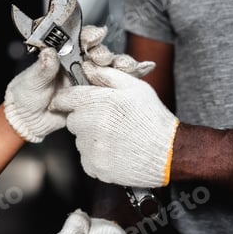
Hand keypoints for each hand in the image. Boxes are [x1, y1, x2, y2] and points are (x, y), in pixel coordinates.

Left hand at [4, 25, 152, 142]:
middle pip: (100, 55)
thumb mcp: (31, 81)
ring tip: (132, 67)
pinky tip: (146, 69)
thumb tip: (49, 53)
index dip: (90, 36)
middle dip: (108, 55)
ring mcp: (90, 81)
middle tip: (108, 61)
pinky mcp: (96, 97)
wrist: (29, 120)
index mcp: (64, 55)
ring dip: (123, 66)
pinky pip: (115, 87)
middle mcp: (79, 64)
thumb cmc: (26, 95)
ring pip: (111, 70)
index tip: (97, 35)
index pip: (80, 41)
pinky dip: (131, 78)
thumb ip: (42, 69)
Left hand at [50, 62, 179, 187]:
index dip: (67, 99)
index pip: (65, 98)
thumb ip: (107, 75)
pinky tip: (116, 150)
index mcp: (98, 103)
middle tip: (108, 120)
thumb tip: (88, 67)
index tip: (70, 101)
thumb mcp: (135, 87)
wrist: (168, 153)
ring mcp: (91, 148)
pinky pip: (86, 157)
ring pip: (80, 140)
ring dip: (91, 137)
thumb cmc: (152, 118)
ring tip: (116, 136)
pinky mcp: (94, 166)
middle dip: (85, 118)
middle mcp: (90, 126)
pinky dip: (97, 155)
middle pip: (72, 120)